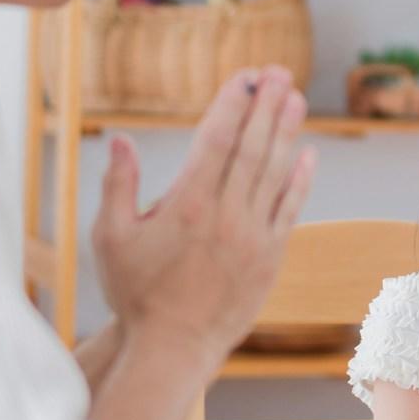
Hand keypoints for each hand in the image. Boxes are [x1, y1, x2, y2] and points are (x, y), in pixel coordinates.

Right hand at [92, 67, 317, 370]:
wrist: (173, 348)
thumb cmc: (135, 293)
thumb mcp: (110, 238)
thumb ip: (118, 185)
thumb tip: (122, 139)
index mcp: (187, 205)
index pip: (216, 140)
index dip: (233, 104)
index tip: (245, 77)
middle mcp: (225, 215)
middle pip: (252, 147)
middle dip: (266, 105)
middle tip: (279, 71)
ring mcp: (252, 236)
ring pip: (274, 173)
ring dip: (286, 132)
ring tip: (297, 97)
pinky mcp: (270, 257)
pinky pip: (289, 210)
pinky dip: (300, 180)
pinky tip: (308, 155)